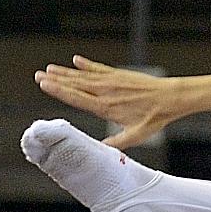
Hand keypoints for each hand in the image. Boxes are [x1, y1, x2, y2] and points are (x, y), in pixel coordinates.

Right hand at [34, 55, 178, 148]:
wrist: (172, 97)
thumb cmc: (155, 117)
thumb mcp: (136, 135)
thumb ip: (118, 142)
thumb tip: (104, 151)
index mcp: (106, 107)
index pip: (77, 98)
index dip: (59, 91)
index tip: (44, 85)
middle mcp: (106, 92)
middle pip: (75, 85)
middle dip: (56, 80)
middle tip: (38, 75)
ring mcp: (112, 81)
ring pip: (84, 75)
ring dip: (66, 72)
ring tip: (50, 68)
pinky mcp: (120, 75)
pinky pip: (99, 68)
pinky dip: (87, 64)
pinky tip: (76, 60)